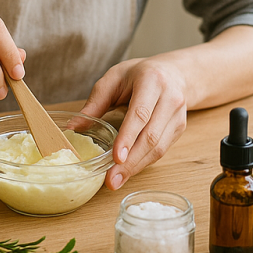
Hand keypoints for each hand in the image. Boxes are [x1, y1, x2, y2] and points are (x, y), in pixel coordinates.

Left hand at [79, 54, 188, 189]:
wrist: (173, 73)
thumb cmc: (139, 73)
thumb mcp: (114, 78)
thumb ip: (95, 102)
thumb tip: (73, 127)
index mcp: (152, 81)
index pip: (140, 113)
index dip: (128, 136)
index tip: (116, 157)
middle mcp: (170, 99)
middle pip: (151, 136)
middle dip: (130, 161)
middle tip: (111, 179)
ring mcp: (177, 116)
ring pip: (158, 148)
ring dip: (136, 166)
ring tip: (116, 180)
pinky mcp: (179, 129)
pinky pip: (162, 150)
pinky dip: (143, 162)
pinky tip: (128, 170)